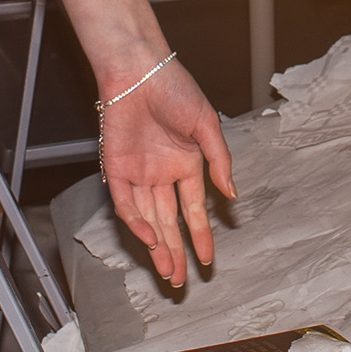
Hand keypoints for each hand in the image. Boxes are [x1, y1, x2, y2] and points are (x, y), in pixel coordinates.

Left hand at [97, 51, 234, 287]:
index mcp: (186, 164)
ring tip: (167, 273)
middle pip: (169, 223)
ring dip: (157, 247)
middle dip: (176, 252)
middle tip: (181, 281)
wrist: (139, 70)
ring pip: (148, 220)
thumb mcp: (207, 126)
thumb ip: (220, 162)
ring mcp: (139, 173)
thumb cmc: (175, 89)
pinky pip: (126, 204)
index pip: (193, 209)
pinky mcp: (117, 168)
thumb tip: (233, 195)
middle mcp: (162, 174)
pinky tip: (150, 240)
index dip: (201, 235)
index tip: (208, 260)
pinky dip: (136, 224)